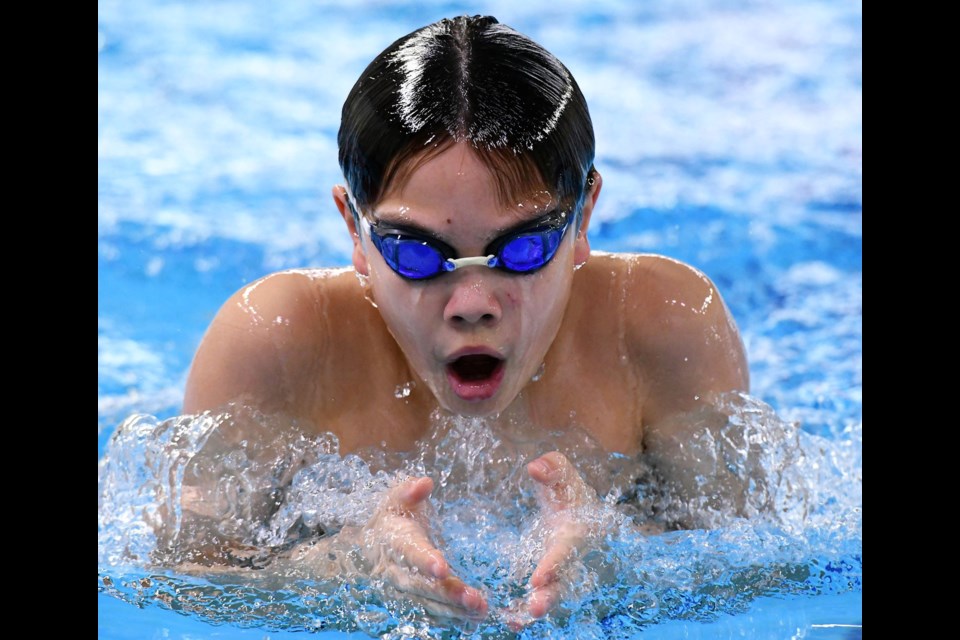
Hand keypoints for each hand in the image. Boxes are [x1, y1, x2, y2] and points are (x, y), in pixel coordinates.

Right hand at [360, 476, 487, 619]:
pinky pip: (432, 613)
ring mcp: (404, 590)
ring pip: (428, 603)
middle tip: (473, 599)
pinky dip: (452, 617)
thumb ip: (409, 490)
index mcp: (395, 542)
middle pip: (421, 586)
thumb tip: (424, 483)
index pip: (410, 552)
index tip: (442, 567)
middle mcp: (397, 571)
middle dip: (447, 593)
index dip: (424, 560)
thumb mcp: (397, 498)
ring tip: (480, 610)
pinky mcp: (414, 600)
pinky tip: (474, 617)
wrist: (373, 544)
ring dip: (454, 609)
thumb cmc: (392, 516)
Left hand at [508, 452, 600, 625]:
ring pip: (550, 594)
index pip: (565, 549)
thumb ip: (552, 467)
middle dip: (550, 596)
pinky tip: (508, 620)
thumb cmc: (565, 487)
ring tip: (517, 620)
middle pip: (563, 581)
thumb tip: (535, 468)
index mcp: (575, 531)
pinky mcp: (543, 576)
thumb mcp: (561, 471)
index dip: (554, 564)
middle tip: (535, 608)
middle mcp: (568, 556)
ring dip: (536, 607)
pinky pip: (535, 596)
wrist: (572, 506)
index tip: (538, 577)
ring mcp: (556, 570)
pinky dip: (523, 609)